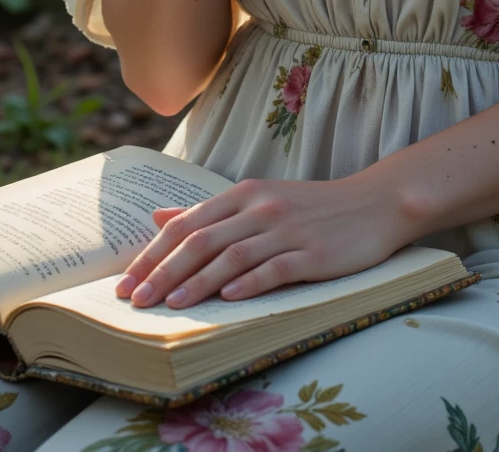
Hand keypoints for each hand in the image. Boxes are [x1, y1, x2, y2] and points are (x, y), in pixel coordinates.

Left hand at [113, 174, 412, 309]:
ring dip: (198, 282)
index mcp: (244, 194)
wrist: (373, 204)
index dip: (152, 254)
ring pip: (232, 256)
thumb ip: (209, 212)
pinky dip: (250, 283)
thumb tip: (159, 217)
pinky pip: (276, 268)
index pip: (186, 225)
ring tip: (171, 306)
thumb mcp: (258, 200)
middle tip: (135, 301)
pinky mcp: (313, 253)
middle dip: (163, 272)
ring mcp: (287, 230)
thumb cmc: (311, 207)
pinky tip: (229, 299)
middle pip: (201, 240)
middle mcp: (261, 208)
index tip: (125, 283)